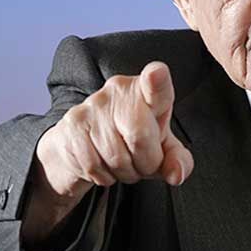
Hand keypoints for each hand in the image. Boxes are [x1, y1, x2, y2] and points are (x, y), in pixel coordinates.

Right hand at [35, 61, 193, 203]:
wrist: (80, 144)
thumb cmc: (129, 139)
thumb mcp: (161, 148)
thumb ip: (177, 160)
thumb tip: (177, 174)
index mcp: (146, 90)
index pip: (155, 83)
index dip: (156, 80)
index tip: (157, 74)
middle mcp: (118, 90)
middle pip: (140, 135)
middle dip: (146, 162)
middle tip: (144, 161)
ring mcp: (92, 106)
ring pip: (117, 157)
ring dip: (125, 172)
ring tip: (123, 162)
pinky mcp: (73, 125)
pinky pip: (94, 166)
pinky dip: (104, 176)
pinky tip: (103, 164)